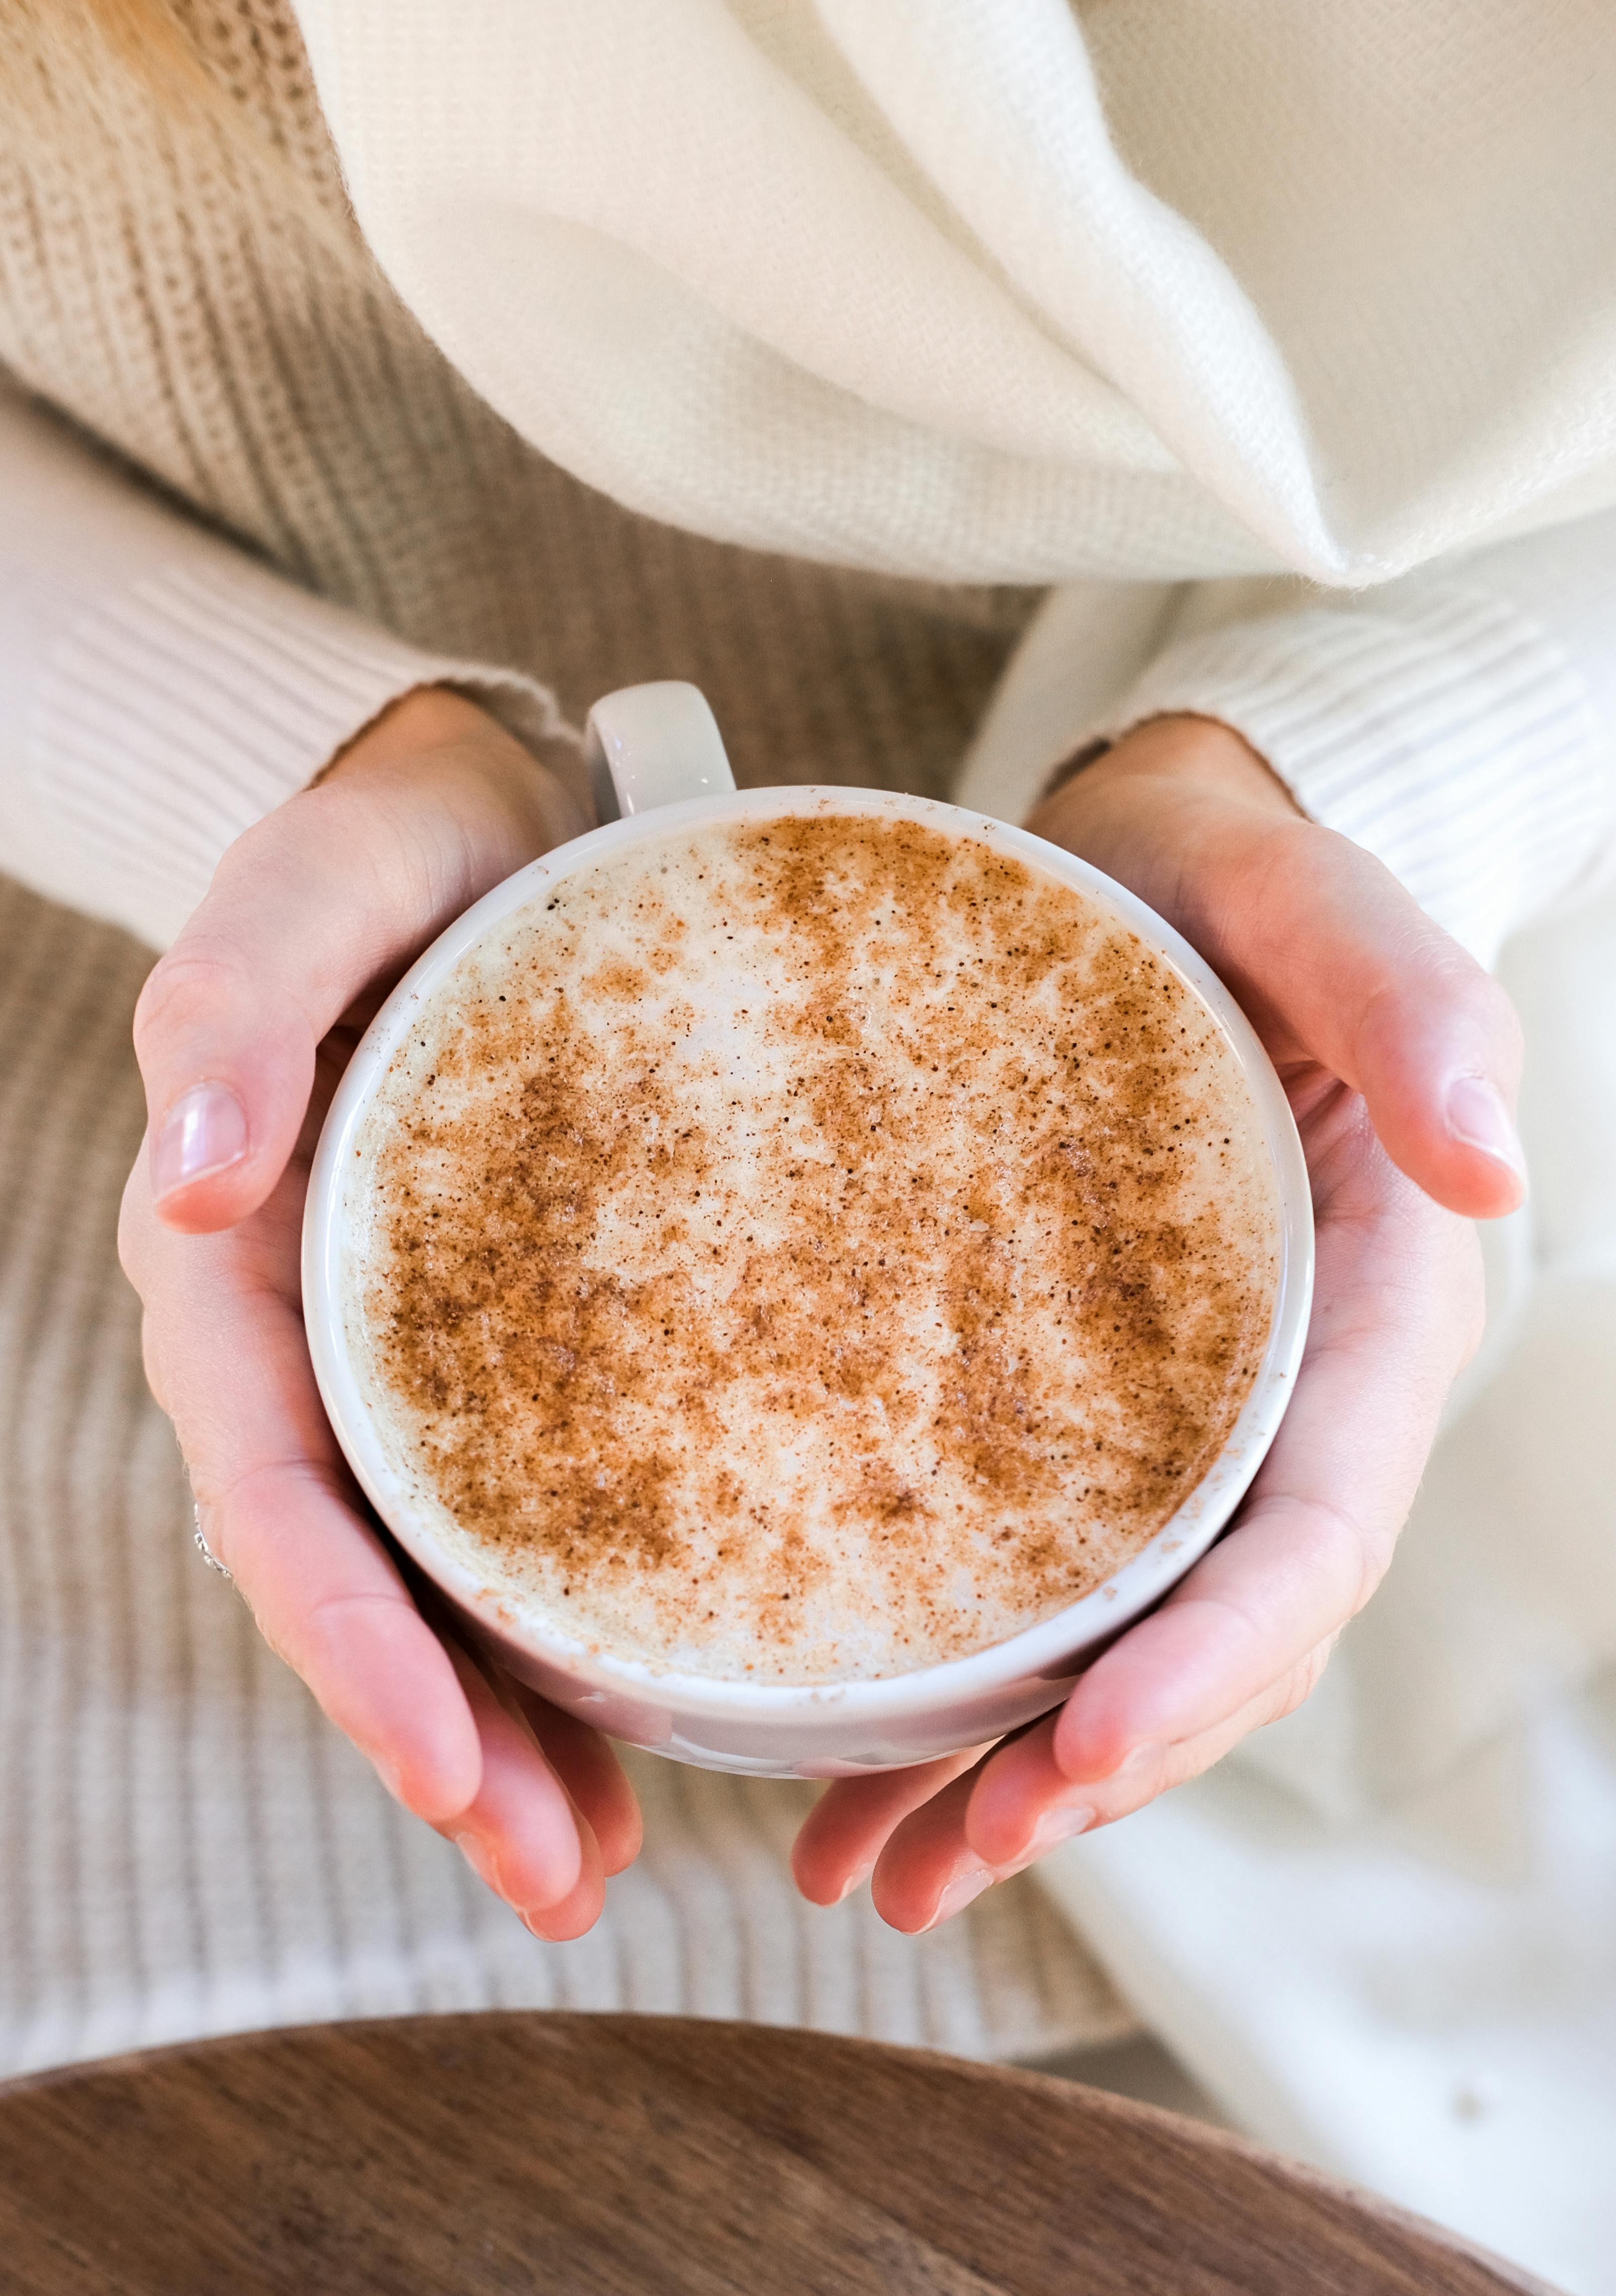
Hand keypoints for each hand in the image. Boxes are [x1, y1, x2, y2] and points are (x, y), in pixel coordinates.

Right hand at [119, 687, 640, 1937]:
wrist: (481, 808)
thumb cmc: (388, 844)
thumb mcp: (308, 890)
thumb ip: (238, 1010)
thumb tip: (189, 1178)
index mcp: (241, 1269)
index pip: (278, 1494)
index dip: (348, 1645)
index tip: (445, 1768)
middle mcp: (309, 1337)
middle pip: (354, 1582)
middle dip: (439, 1744)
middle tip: (553, 1875)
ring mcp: (401, 1352)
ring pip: (430, 1579)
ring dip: (499, 1732)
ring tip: (593, 1863)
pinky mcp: (498, 1341)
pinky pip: (512, 1508)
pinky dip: (562, 1625)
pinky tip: (638, 1719)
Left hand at [792, 714, 1522, 1929]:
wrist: (1140, 869)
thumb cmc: (1229, 878)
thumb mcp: (1313, 899)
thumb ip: (1412, 1002)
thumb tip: (1489, 1165)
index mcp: (1361, 1320)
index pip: (1309, 1532)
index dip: (1211, 1657)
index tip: (1081, 1746)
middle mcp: (1282, 1405)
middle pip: (1213, 1639)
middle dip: (1093, 1769)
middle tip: (946, 1859)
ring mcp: (1182, 1430)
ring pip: (1119, 1649)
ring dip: (1008, 1781)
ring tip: (874, 1874)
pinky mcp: (1078, 1419)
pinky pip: (1036, 1587)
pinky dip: (953, 1699)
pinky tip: (852, 1776)